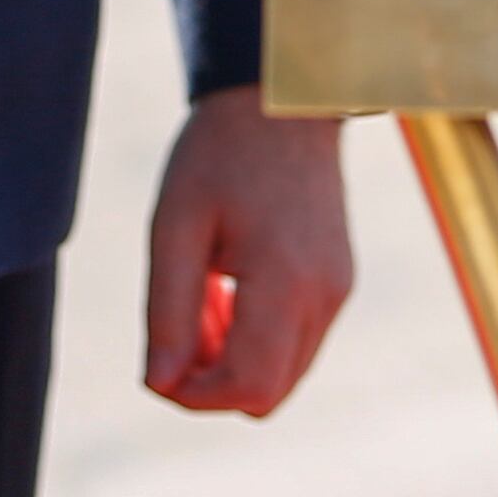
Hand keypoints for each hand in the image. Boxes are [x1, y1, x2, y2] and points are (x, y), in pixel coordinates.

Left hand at [142, 84, 352, 415]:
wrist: (281, 102)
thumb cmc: (219, 155)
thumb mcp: (174, 226)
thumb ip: (167, 311)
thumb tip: (159, 384)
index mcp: (284, 279)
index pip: (246, 386)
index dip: (194, 395)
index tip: (159, 364)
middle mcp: (323, 295)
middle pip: (267, 394)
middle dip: (212, 380)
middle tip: (177, 325)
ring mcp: (337, 291)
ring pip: (282, 374)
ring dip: (233, 358)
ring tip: (202, 294)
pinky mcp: (338, 283)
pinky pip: (296, 343)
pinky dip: (256, 337)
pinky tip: (228, 287)